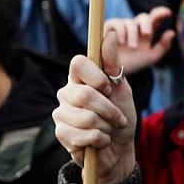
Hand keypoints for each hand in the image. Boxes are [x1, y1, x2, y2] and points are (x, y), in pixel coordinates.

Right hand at [53, 28, 137, 183]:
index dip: (96, 76)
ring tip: (107, 129)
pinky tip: (99, 141)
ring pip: (86, 118)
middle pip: (85, 94)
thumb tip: (109, 33)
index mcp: (80, 78)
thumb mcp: (123, 90)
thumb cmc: (120, 117)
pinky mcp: (61, 133)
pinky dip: (99, 140)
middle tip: (118, 117)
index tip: (109, 88)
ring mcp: (61, 113)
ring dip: (106, 127)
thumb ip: (113, 64)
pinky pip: (83, 135)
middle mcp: (66, 92)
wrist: (118, 150)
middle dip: (109, 109)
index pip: (77, 63)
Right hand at [102, 7, 175, 74]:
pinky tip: (122, 41)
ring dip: (133, 34)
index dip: (161, 13)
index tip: (168, 13)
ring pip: (130, 22)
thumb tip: (172, 32)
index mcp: (145, 32)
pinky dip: (120, 30)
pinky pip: (116, 23)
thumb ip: (163, 46)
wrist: (112, 73)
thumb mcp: (150, 57)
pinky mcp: (109, 28)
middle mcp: (134, 27)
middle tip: (147, 34)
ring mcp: (122, 26)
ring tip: (133, 47)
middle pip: (143, 17)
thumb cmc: (132, 63)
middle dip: (146, 24)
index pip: (155, 18)